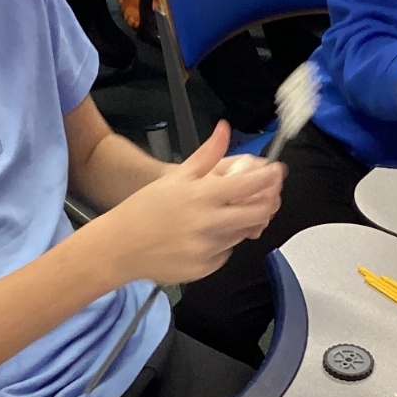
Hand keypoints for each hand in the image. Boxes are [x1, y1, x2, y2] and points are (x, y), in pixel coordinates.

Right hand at [106, 122, 283, 284]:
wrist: (120, 246)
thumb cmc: (146, 209)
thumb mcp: (176, 176)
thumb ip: (207, 154)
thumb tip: (224, 129)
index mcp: (202, 196)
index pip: (251, 185)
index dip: (271, 177)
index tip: (277, 172)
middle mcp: (209, 223)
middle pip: (259, 213)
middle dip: (269, 202)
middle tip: (266, 195)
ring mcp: (208, 248)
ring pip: (244, 233)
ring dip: (244, 222)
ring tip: (226, 214)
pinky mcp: (206, 268)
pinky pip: (227, 253)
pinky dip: (224, 242)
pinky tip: (204, 235)